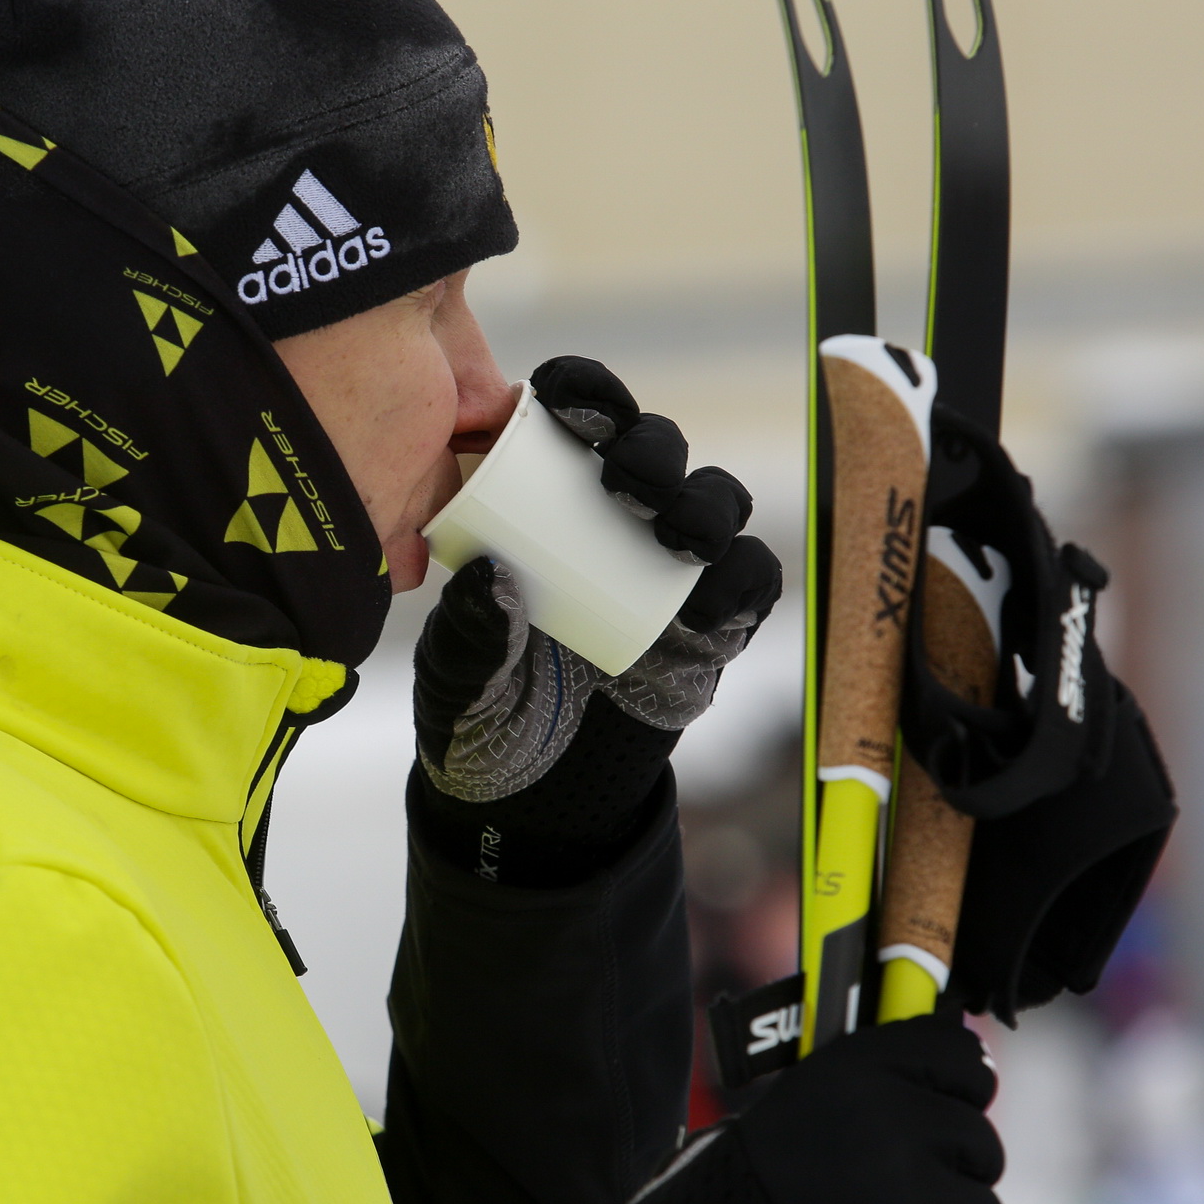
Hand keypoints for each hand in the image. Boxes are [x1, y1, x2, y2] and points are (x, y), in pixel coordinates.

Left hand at [410, 358, 780, 883]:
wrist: (535, 808)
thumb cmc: (482, 724)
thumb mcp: (455, 682)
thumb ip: (468, 635)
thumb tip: (491, 574)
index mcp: (544, 509)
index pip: (573, 424)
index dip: (579, 394)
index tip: (558, 399)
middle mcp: (614, 526)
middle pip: (655, 449)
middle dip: (649, 445)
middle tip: (622, 477)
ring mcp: (668, 575)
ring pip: (713, 501)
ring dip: (702, 500)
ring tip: (673, 530)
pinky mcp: (712, 631)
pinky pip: (748, 581)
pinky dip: (741, 574)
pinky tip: (711, 591)